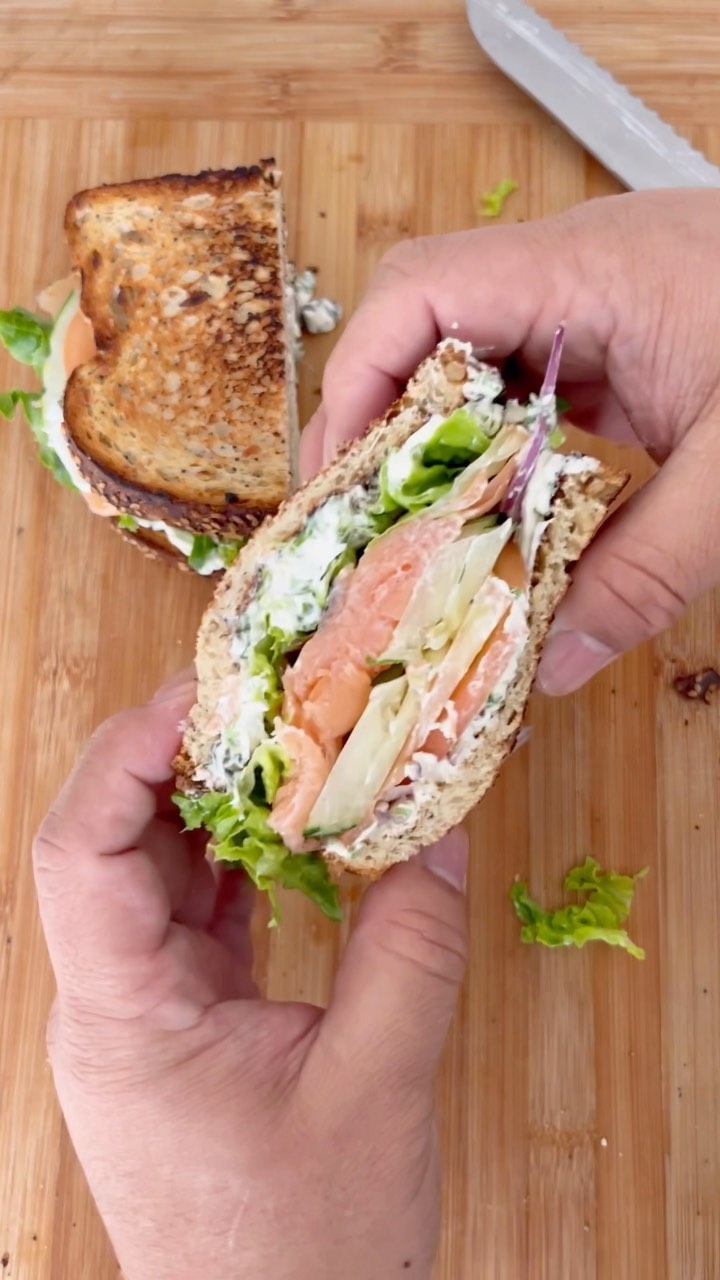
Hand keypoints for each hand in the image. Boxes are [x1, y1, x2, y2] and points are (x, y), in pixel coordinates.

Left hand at [33, 669, 468, 1279]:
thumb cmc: (305, 1252)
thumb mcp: (377, 1087)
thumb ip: (411, 948)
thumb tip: (437, 826)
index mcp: (123, 1016)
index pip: (82, 850)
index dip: (125, 753)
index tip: (201, 695)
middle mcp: (113, 1003)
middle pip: (114, 842)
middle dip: (182, 759)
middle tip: (268, 700)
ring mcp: (145, 1014)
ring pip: (159, 874)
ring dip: (220, 807)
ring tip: (294, 747)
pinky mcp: (184, 1025)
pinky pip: (200, 915)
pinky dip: (247, 862)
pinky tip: (302, 830)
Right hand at [302, 190, 719, 692]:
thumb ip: (646, 573)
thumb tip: (556, 665)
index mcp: (591, 272)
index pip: (422, 293)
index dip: (357, 380)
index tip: (341, 480)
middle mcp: (577, 271)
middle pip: (424, 321)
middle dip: (378, 420)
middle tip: (360, 522)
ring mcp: (599, 300)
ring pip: (471, 356)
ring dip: (434, 441)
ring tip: (411, 531)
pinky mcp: (622, 335)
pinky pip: (529, 382)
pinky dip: (497, 447)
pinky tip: (497, 511)